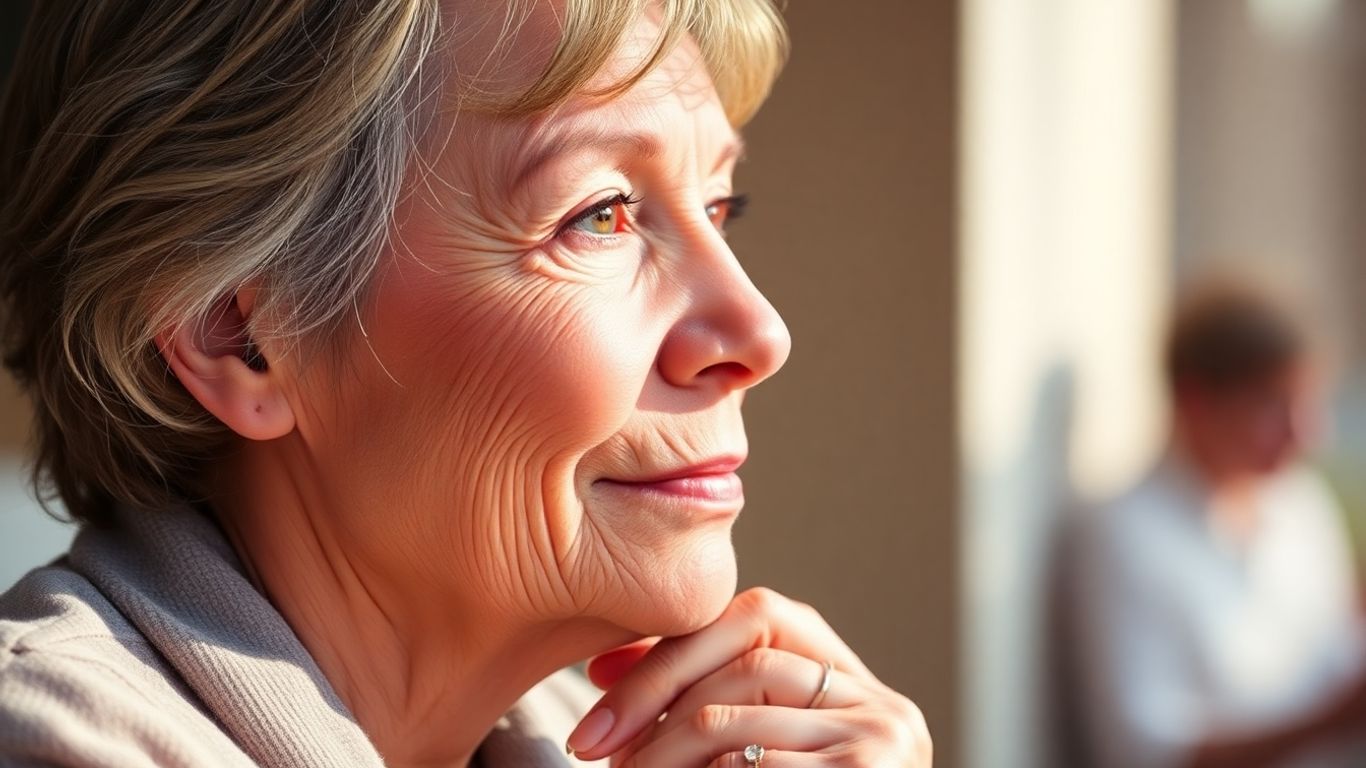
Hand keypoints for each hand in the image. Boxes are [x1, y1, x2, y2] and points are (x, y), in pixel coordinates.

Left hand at [566, 588, 931, 766]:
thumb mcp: (759, 752)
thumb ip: (707, 700)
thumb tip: (604, 664)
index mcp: (856, 684)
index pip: (759, 617)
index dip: (677, 648)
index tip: (601, 688)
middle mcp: (881, 704)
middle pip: (742, 665)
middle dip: (655, 700)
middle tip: (596, 748)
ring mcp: (880, 743)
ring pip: (729, 720)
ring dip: (659, 749)